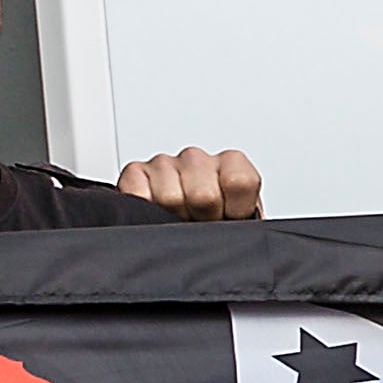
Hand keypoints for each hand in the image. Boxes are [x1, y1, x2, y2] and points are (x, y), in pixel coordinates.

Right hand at [116, 146, 262, 220]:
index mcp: (230, 163)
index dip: (235, 210)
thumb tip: (238, 224)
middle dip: (205, 218)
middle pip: (203, 196)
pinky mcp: (134, 172)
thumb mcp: (244, 219)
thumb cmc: (217, 219)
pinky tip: (158, 213)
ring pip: (171, 199)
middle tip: (203, 222)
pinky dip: (148, 212)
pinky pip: (139, 196)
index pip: (240, 182)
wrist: (192, 222)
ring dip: (175, 217)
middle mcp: (196, 158)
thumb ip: (247, 216)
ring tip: (181, 218)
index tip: (230, 217)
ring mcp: (164, 163)